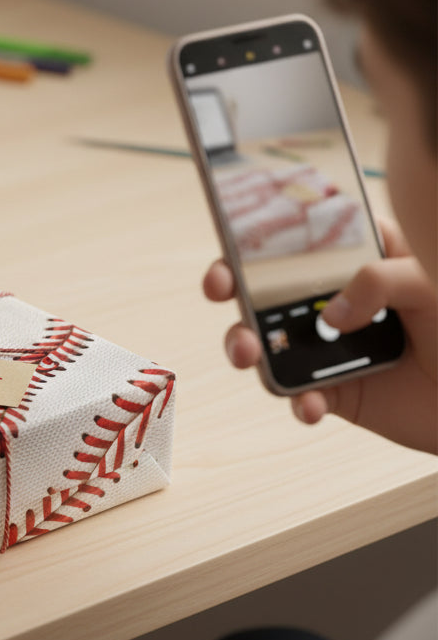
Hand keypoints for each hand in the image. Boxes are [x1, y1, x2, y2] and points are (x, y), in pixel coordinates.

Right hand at [203, 221, 437, 452]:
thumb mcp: (431, 281)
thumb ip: (379, 279)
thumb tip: (331, 315)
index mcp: (361, 261)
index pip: (304, 239)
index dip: (264, 235)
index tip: (238, 240)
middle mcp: (337, 301)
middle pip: (268, 288)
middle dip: (233, 287)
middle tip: (222, 289)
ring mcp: (329, 347)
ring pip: (268, 342)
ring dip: (245, 346)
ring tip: (249, 353)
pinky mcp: (332, 390)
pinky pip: (297, 395)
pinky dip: (297, 401)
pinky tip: (312, 404)